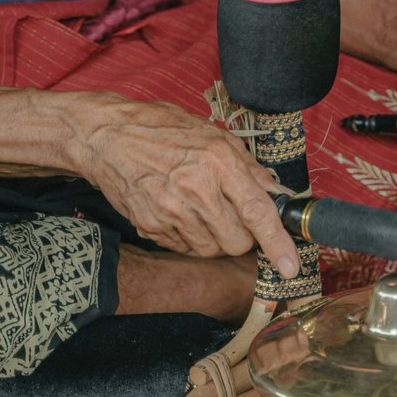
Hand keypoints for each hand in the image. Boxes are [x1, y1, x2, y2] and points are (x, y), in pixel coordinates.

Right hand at [71, 96, 297, 273]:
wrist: (107, 135)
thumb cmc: (164, 129)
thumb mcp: (214, 136)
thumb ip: (250, 169)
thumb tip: (278, 195)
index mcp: (218, 161)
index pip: (257, 211)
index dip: (278, 243)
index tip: (290, 266)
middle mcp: (195, 188)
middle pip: (237, 242)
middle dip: (243, 237)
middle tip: (232, 215)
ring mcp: (170, 210)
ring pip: (212, 250)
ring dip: (215, 238)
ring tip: (201, 208)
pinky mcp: (149, 225)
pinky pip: (185, 248)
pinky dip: (190, 237)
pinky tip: (181, 211)